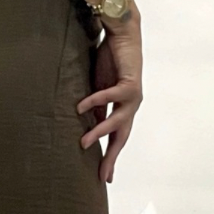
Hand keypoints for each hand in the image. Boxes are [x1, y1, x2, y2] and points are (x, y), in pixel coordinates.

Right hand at [76, 17, 141, 184]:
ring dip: (100, 132)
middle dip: (111, 157)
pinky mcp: (130, 83)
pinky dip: (96, 101)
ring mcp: (132, 97)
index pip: (117, 138)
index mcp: (123, 110)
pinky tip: (81, 107)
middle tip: (101, 175)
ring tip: (83, 143)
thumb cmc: (111, 61)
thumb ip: (97, 108)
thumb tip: (88, 126)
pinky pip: (111, 96)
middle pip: (121, 137)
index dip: (111, 157)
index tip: (104, 177)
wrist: (123, 36)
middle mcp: (131, 106)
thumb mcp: (99, 89)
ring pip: (117, 121)